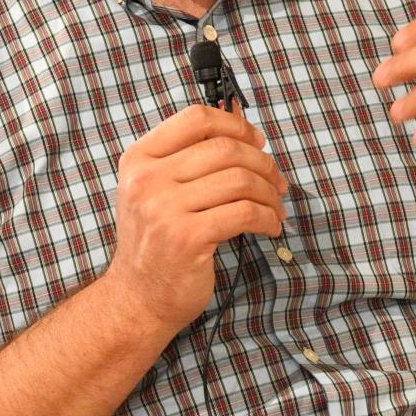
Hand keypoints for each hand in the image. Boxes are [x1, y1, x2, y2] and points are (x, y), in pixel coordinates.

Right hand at [103, 104, 287, 333]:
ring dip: (269, 193)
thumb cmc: (157, 241)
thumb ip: (188, 158)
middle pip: (224, 149)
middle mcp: (146, 179)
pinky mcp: (186, 238)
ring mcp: (164, 209)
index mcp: (139, 159)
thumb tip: (243, 127)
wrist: (138, 298)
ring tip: (275, 208)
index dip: (235, 125)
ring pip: (240, 180)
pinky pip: (245, 213)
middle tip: (277, 181)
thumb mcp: (156, 190)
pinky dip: (268, 218)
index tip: (257, 142)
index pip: (196, 118)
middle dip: (263, 163)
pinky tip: (271, 227)